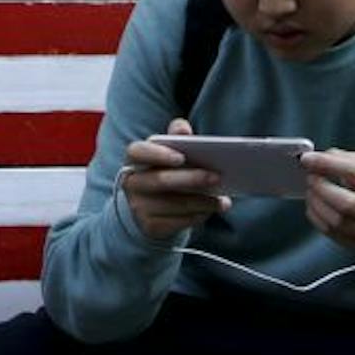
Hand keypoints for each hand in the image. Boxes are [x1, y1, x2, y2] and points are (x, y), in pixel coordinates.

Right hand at [120, 118, 230, 240]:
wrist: (148, 210)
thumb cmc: (164, 173)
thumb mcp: (168, 155)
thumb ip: (176, 138)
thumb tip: (182, 128)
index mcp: (135, 159)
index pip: (137, 152)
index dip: (157, 154)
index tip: (181, 157)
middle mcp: (132, 183)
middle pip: (160, 180)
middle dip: (191, 179)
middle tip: (217, 177)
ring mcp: (138, 207)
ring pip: (173, 204)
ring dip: (201, 202)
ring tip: (222, 200)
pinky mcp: (149, 226)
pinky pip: (177, 222)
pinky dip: (197, 216)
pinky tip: (210, 210)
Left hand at [300, 149, 354, 259]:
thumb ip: (346, 160)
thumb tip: (317, 158)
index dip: (329, 164)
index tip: (308, 159)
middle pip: (347, 204)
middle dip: (321, 188)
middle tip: (310, 177)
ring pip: (337, 222)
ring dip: (316, 203)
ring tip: (311, 190)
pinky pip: (332, 233)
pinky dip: (317, 217)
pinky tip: (315, 205)